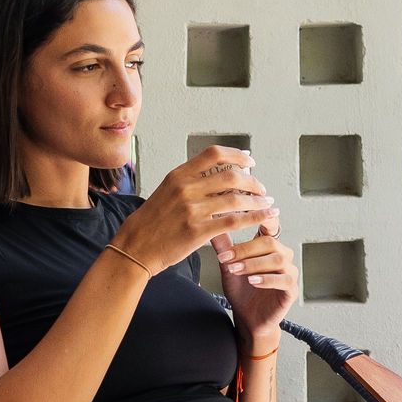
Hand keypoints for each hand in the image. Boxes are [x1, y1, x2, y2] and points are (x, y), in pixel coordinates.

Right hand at [112, 148, 277, 275]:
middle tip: (261, 189)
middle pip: (231, 176)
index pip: (214, 154)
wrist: (134, 247)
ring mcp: (192, 210)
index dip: (237, 155)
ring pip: (236, 199)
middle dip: (252, 182)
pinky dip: (254, 218)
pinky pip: (234, 221)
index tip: (250, 160)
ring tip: (266, 204)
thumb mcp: (166, 192)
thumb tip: (217, 175)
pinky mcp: (198, 231)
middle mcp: (186, 189)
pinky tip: (264, 217)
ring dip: (257, 201)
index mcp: (178, 175)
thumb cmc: (150, 222)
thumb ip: (189, 182)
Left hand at [212, 225, 297, 348]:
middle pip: (269, 242)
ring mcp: (290, 272)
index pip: (270, 224)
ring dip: (253, 264)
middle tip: (226, 257)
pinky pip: (283, 280)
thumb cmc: (241, 290)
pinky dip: (267, 279)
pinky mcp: (292, 289)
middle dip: (245, 249)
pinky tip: (252, 281)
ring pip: (276, 260)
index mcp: (269, 246)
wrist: (248, 318)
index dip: (261, 215)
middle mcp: (283, 255)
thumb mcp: (228, 265)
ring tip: (235, 269)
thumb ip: (223, 245)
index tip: (247, 210)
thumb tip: (211, 221)